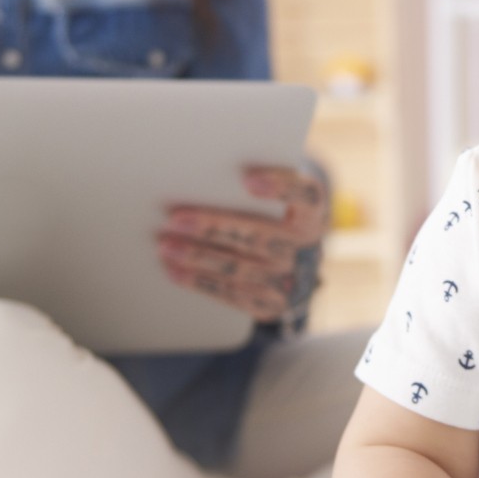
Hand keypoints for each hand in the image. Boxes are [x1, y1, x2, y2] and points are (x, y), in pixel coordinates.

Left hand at [156, 165, 325, 321]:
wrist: (298, 267)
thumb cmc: (277, 217)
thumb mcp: (283, 199)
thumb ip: (261, 182)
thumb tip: (207, 173)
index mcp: (312, 213)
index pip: (304, 195)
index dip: (280, 187)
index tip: (248, 180)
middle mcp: (305, 248)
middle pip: (259, 236)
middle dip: (214, 227)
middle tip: (175, 219)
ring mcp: (289, 280)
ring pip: (240, 268)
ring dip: (198, 257)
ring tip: (167, 246)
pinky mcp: (270, 304)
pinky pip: (232, 295)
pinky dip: (200, 283)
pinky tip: (175, 271)